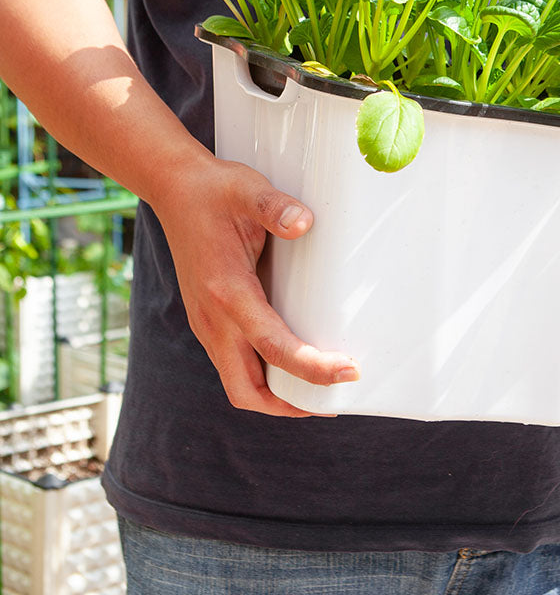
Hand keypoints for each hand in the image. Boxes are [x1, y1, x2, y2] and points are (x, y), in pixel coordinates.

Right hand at [154, 155, 359, 416]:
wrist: (174, 189)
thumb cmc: (216, 191)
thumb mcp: (248, 190)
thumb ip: (275, 207)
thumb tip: (304, 222)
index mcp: (227, 293)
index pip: (275, 347)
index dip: (314, 368)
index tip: (350, 372)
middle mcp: (213, 319)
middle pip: (248, 391)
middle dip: (291, 405)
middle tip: (335, 400)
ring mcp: (207, 323)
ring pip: (238, 384)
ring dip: (275, 398)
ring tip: (319, 393)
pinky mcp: (209, 320)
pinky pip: (234, 365)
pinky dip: (263, 377)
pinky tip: (290, 365)